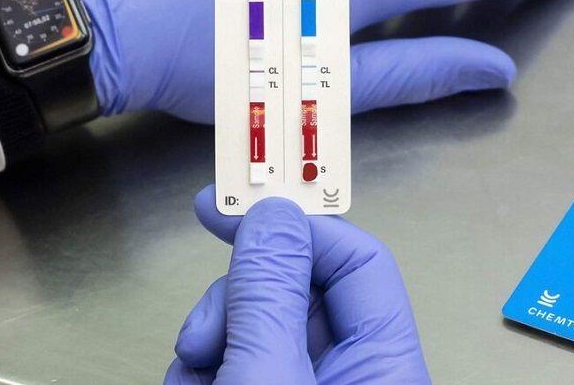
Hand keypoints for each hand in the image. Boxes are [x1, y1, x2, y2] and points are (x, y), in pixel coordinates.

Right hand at [163, 185, 429, 383]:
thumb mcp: (268, 378)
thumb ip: (270, 296)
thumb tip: (273, 217)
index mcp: (382, 364)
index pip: (358, 261)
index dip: (301, 227)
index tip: (240, 205)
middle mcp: (349, 374)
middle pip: (295, 291)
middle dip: (238, 298)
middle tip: (204, 329)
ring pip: (256, 326)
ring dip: (212, 339)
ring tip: (192, 371)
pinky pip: (235, 362)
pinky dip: (203, 370)